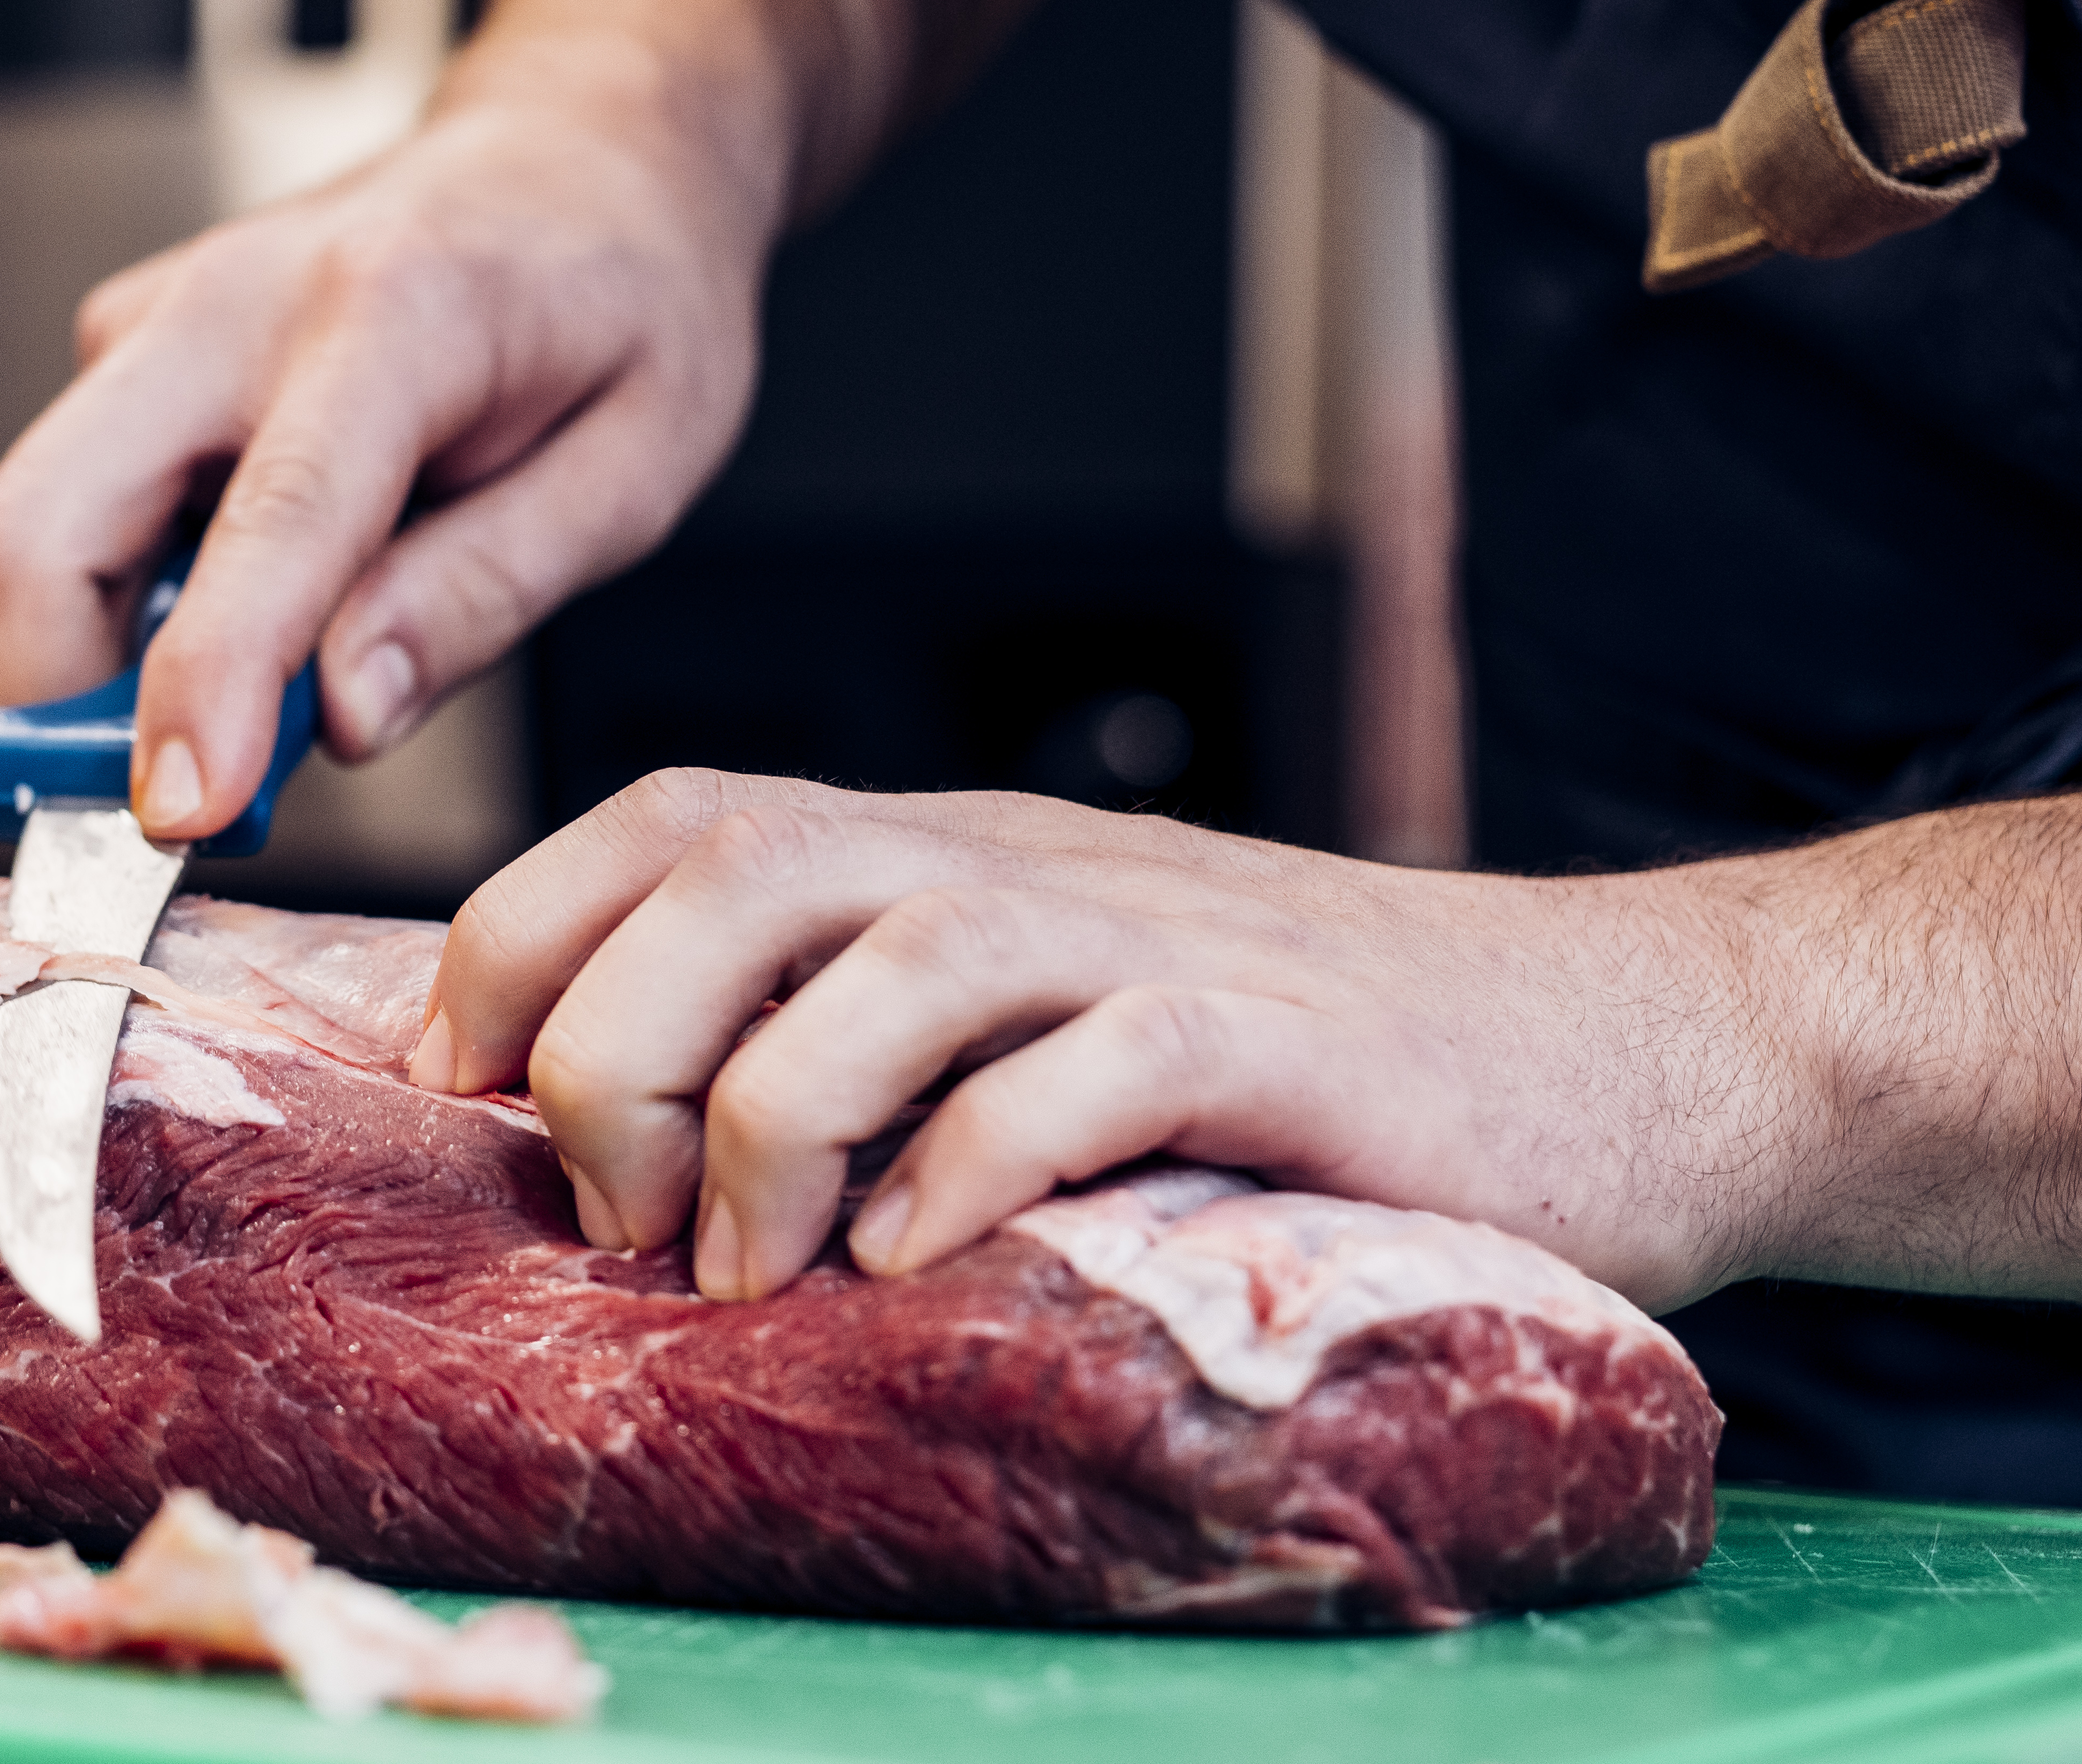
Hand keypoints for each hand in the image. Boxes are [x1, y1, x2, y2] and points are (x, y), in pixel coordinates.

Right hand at [0, 24, 776, 840]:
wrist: (579, 149)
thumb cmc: (621, 293)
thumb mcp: (636, 464)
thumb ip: (482, 594)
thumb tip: (340, 719)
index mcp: (390, 314)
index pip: (265, 523)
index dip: (204, 683)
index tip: (177, 815)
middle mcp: (229, 302)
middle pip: (37, 530)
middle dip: (67, 704)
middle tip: (199, 798)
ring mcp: (154, 320)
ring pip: (36, 539)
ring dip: (117, 660)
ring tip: (285, 671)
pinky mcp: (123, 354)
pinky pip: (74, 519)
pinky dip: (139, 604)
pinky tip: (269, 588)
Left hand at [411, 772, 1804, 1308]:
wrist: (1620, 1043)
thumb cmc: (1297, 1068)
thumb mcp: (1044, 1017)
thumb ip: (874, 1043)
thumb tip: (644, 1149)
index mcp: (939, 852)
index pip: (667, 815)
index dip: (523, 934)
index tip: (461, 1085)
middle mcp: (1017, 866)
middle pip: (735, 867)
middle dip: (612, 1038)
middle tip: (616, 1211)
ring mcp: (1148, 940)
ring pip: (889, 952)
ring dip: (770, 1116)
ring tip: (752, 1266)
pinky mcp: (1275, 1044)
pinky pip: (1089, 1065)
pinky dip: (975, 1162)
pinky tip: (929, 1253)